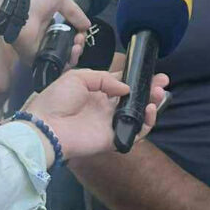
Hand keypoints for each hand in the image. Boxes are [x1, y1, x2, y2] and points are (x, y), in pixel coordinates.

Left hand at [12, 0, 90, 63]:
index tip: (82, 31)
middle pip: (68, 46)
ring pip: (63, 56)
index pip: (69, 33)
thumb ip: (74, 12)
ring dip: (75, 54)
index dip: (78, 34)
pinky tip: (72, 53)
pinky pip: (53, 64)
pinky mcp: (35, 57)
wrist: (18, 7)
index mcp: (51, 21)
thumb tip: (86, 25)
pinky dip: (66, 63)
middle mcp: (47, 35)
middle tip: (80, 40)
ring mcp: (41, 47)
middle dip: (79, 44)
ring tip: (77, 46)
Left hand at [26, 69, 168, 161]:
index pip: (121, 84)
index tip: (150, 71)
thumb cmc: (58, 99)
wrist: (46, 126)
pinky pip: (136, 133)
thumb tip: (126, 88)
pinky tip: (151, 110)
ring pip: (138, 114)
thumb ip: (104, 78)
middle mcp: (106, 108)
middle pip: (134, 98)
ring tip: (160, 93)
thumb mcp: (77, 77)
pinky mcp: (114, 139)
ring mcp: (110, 124)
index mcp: (96, 93)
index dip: (136, 78)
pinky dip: (147, 123)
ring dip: (152, 103)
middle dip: (149, 89)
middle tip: (163, 81)